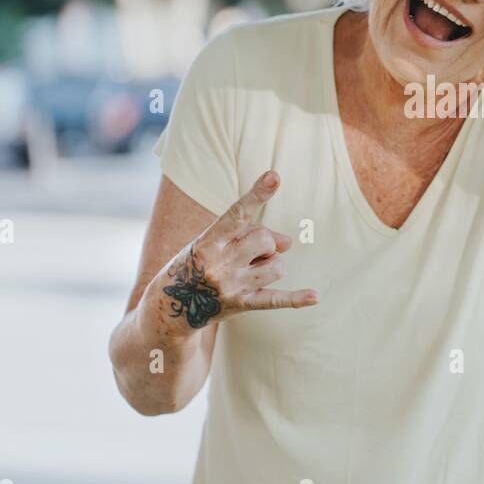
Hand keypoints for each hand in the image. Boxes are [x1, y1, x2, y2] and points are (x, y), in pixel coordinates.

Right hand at [159, 170, 317, 328]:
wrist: (169, 306)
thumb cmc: (197, 262)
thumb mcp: (215, 241)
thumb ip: (252, 234)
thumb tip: (289, 243)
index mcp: (209, 241)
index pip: (237, 213)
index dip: (257, 194)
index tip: (274, 177)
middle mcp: (218, 263)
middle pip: (264, 240)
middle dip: (264, 243)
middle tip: (246, 253)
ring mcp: (230, 286)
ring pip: (276, 266)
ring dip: (271, 265)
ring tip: (249, 270)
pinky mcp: (240, 305)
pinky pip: (274, 300)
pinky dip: (296, 299)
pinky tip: (314, 296)